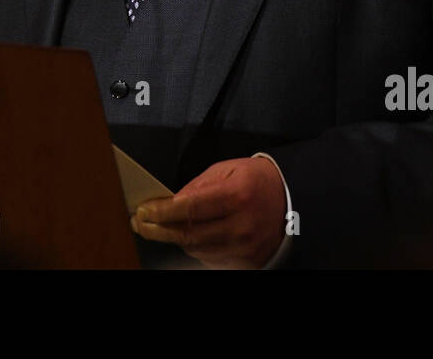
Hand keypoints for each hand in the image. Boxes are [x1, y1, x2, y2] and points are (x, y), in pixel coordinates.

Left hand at [130, 156, 285, 268]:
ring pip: (197, 249)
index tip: (143, 210)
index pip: (191, 208)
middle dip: (159, 230)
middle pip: (190, 235)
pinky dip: (194, 247)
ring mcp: (245, 247)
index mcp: (238, 196)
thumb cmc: (257, 181)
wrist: (292, 200)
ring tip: (160, 227)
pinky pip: (210, 258)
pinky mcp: (247, 261)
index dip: (163, 211)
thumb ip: (198, 185)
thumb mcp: (227, 169)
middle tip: (140, 223)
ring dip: (175, 239)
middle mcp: (242, 225)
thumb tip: (170, 202)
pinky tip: (187, 235)